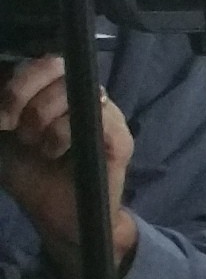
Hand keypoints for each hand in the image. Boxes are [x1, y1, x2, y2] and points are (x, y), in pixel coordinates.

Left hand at [0, 58, 136, 274]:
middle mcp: (82, 95)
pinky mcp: (120, 137)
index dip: (17, 82)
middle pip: (55, 66)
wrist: (57, 216)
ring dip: (43, 120)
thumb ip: (2, 108)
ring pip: (73, 91)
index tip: (1, 118)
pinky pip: (95, 117)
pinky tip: (56, 153)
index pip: (40, 62)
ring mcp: (106, 114)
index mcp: (53, 90)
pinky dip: (65, 134)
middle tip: (15, 130)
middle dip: (23, 97)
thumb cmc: (31, 174)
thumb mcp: (2, 136)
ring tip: (39, 147)